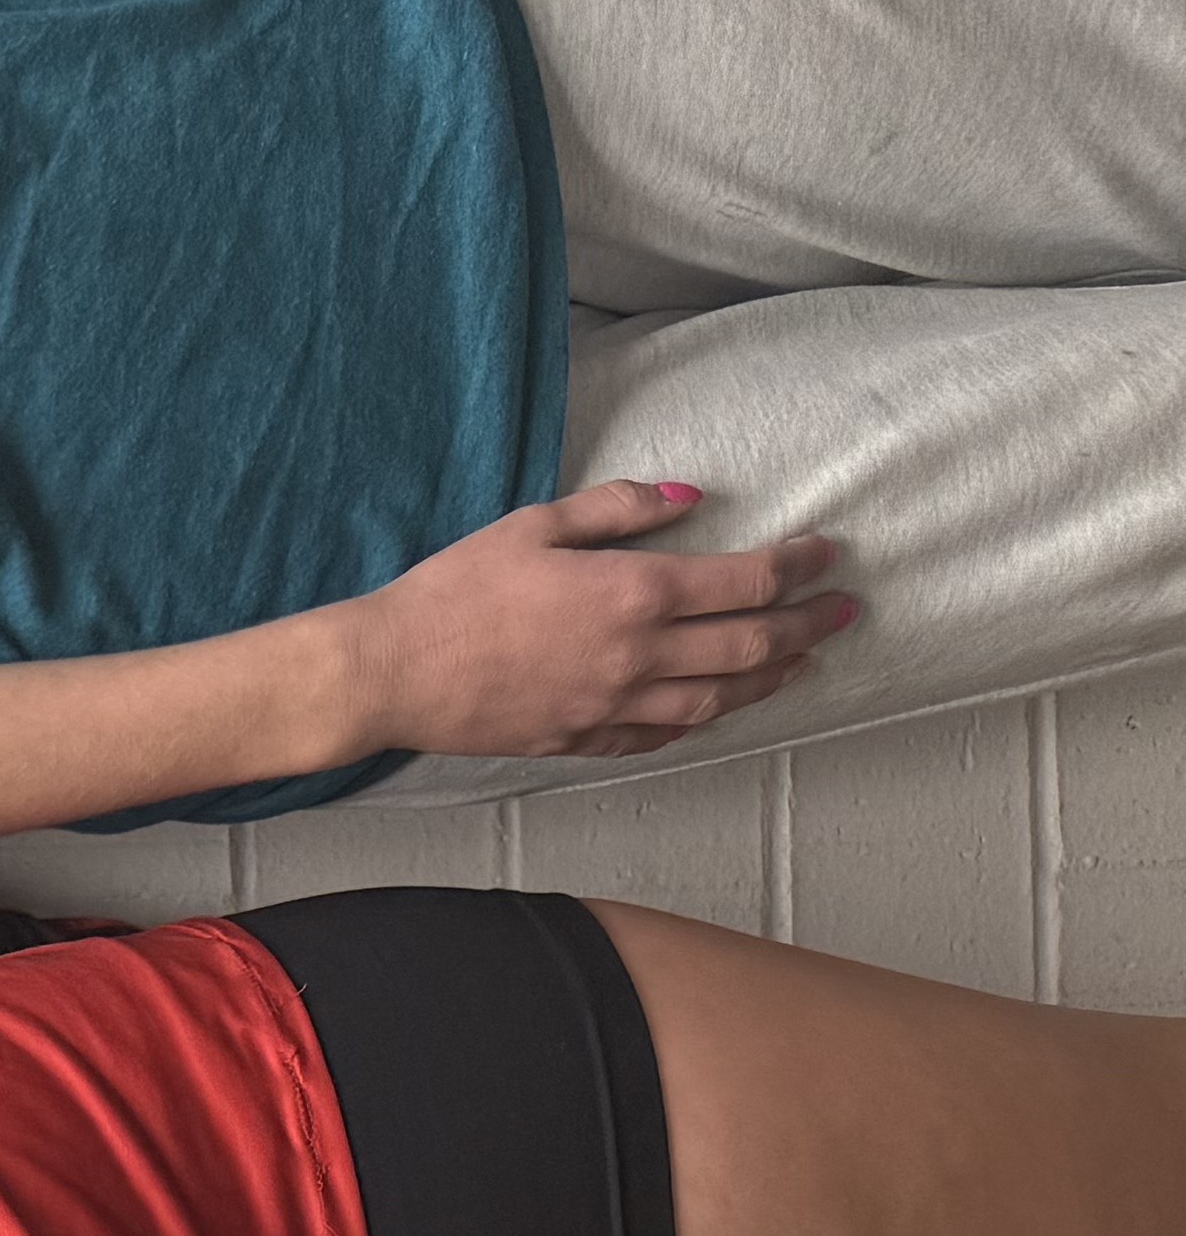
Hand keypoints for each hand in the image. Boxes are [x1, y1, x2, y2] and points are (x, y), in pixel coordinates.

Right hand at [328, 482, 852, 762]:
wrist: (390, 672)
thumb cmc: (453, 591)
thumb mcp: (533, 525)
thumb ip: (619, 508)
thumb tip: (689, 497)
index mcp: (631, 592)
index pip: (746, 580)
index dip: (798, 565)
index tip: (826, 553)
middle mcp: (637, 655)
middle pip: (751, 643)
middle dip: (809, 623)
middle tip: (845, 611)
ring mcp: (613, 705)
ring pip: (720, 698)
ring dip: (772, 678)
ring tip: (803, 662)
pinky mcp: (582, 738)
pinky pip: (663, 734)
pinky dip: (704, 718)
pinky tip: (721, 707)